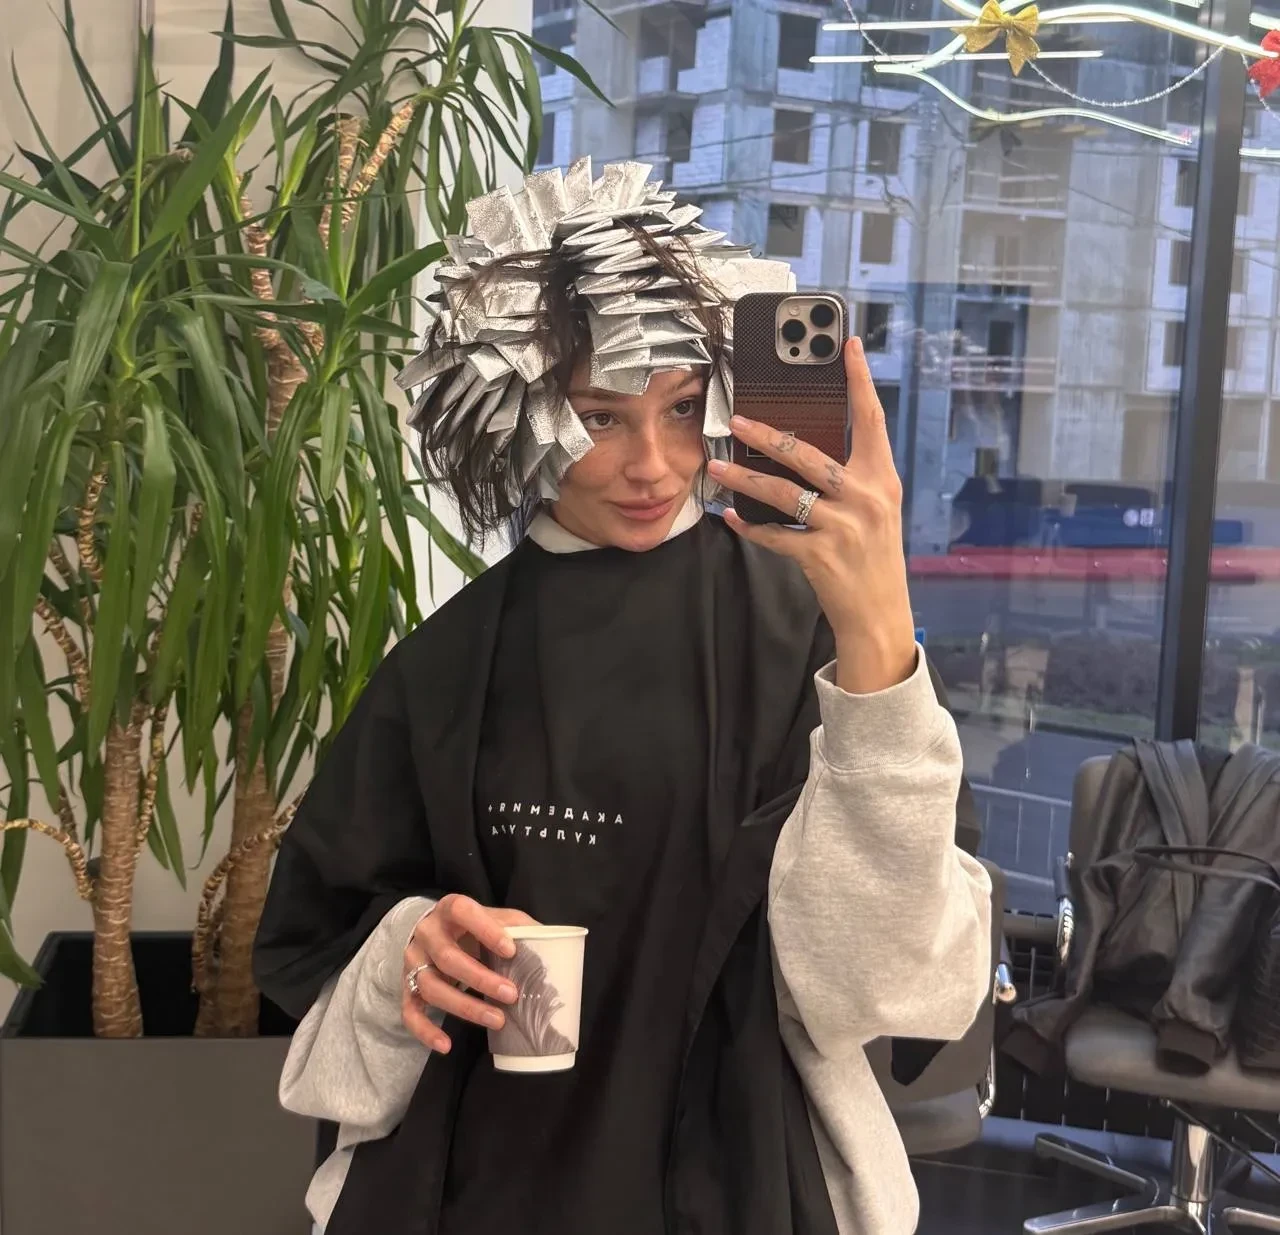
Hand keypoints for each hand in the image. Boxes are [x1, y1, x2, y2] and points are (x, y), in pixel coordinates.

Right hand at [401, 894, 536, 1053]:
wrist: (431, 928)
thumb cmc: (471, 925)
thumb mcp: (494, 916)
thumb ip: (517, 926)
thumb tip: (553, 942)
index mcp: (449, 908)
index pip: (463, 912)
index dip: (486, 930)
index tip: (511, 950)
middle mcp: (426, 933)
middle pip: (447, 957)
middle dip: (481, 979)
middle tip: (512, 995)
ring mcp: (413, 961)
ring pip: (431, 987)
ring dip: (465, 1007)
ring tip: (498, 1020)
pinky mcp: (405, 986)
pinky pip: (410, 1012)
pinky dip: (425, 1031)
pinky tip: (446, 1045)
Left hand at [708, 338, 916, 694]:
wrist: (879, 616)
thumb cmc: (873, 560)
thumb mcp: (874, 512)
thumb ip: (850, 480)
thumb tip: (804, 449)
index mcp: (881, 480)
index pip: (872, 420)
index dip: (861, 381)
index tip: (849, 346)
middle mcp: (866, 498)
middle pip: (809, 453)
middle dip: (768, 434)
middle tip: (736, 419)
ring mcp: (843, 527)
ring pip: (784, 492)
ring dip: (744, 478)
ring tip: (716, 466)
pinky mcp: (821, 555)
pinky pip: (774, 535)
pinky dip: (750, 526)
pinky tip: (730, 517)